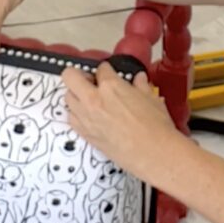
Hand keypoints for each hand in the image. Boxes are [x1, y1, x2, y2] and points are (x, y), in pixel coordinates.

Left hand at [62, 62, 179, 181]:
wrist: (154, 154)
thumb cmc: (156, 126)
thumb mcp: (152, 99)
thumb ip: (141, 86)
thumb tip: (139, 79)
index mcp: (111, 86)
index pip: (100, 69)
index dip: (106, 70)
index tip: (109, 74)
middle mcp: (93, 99)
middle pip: (70, 76)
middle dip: (78, 75)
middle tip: (90, 82)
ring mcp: (86, 117)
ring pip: (67, 97)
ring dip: (76, 95)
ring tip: (88, 99)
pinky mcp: (85, 134)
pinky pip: (71, 118)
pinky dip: (76, 114)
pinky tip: (88, 116)